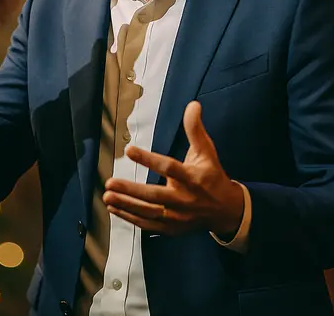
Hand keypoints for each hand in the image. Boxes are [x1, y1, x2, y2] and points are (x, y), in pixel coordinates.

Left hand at [102, 101, 244, 237]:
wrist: (226, 211)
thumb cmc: (212, 176)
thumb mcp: (207, 151)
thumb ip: (195, 129)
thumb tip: (193, 104)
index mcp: (192, 178)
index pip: (168, 167)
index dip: (148, 159)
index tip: (129, 149)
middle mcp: (184, 199)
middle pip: (155, 196)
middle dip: (131, 190)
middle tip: (110, 182)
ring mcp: (177, 216)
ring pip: (149, 213)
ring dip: (126, 205)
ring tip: (107, 195)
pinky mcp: (171, 229)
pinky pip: (148, 225)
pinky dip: (130, 218)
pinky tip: (114, 208)